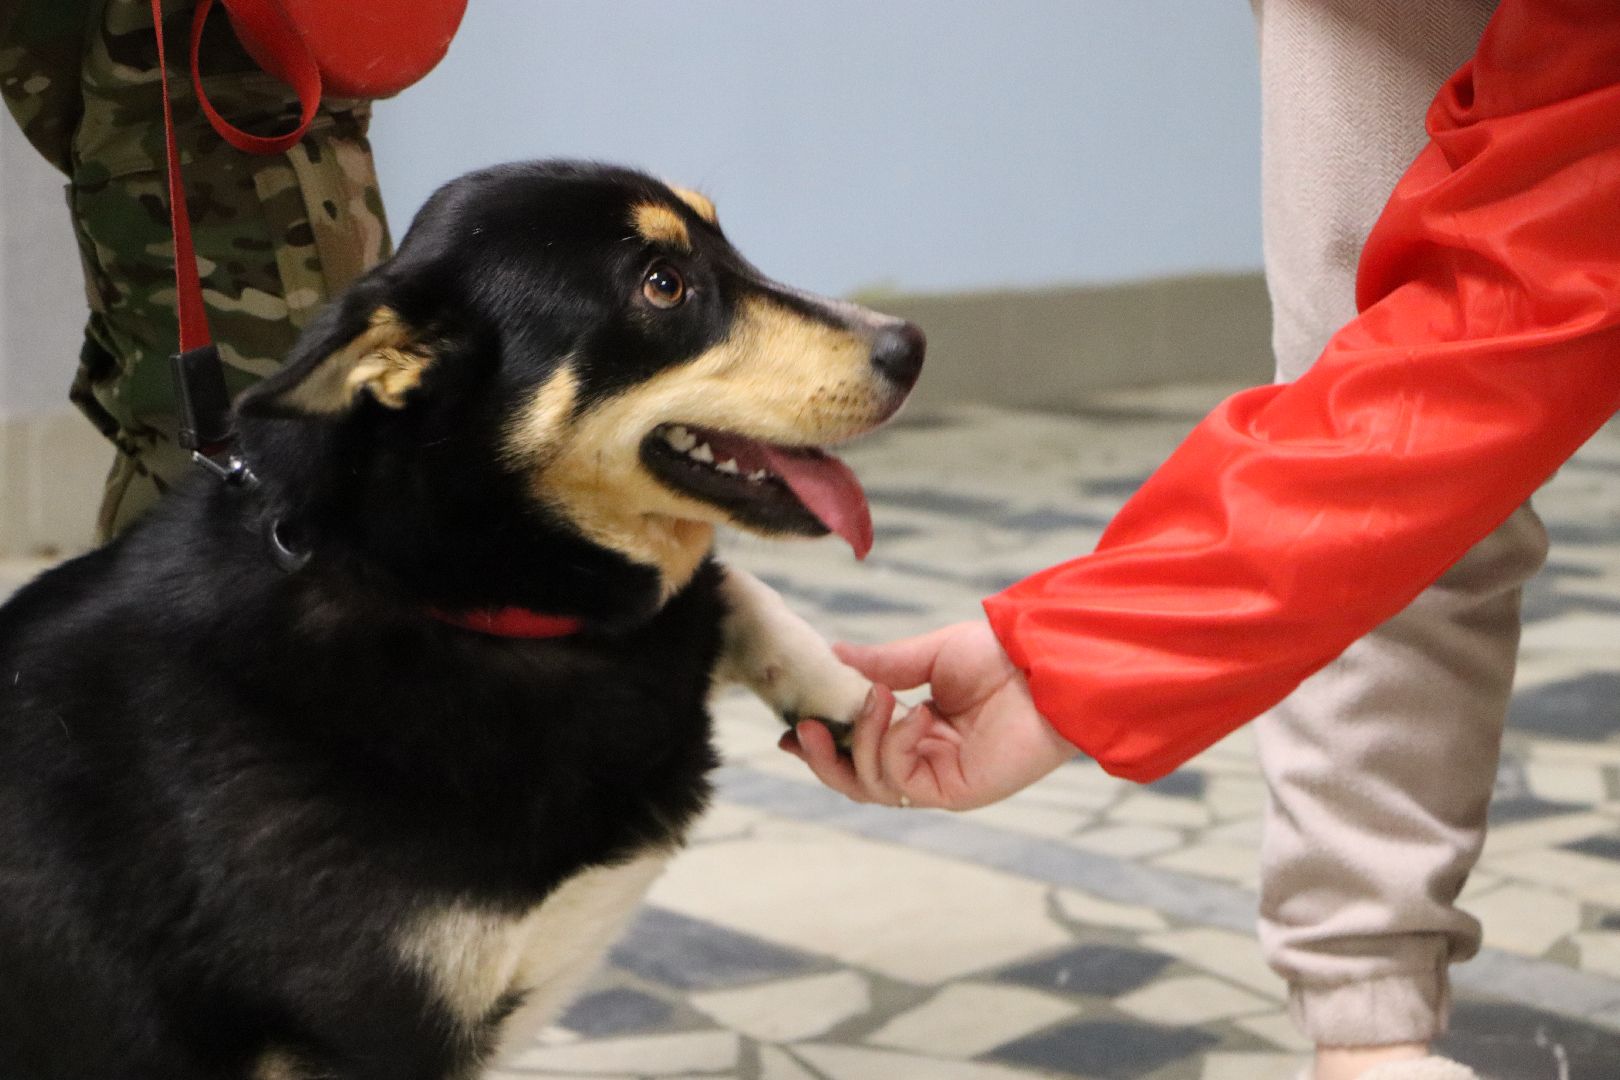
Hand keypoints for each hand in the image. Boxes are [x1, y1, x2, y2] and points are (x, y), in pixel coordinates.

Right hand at [778, 620, 1078, 809]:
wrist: (1048, 667)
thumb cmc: (999, 656)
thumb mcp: (929, 654)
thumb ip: (881, 664)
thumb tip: (831, 655)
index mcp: (916, 729)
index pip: (856, 749)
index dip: (821, 745)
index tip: (790, 729)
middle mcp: (923, 760)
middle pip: (855, 780)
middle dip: (823, 758)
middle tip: (802, 730)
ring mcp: (937, 780)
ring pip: (870, 785)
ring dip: (859, 743)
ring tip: (873, 700)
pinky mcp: (954, 792)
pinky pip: (901, 781)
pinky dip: (895, 747)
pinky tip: (915, 716)